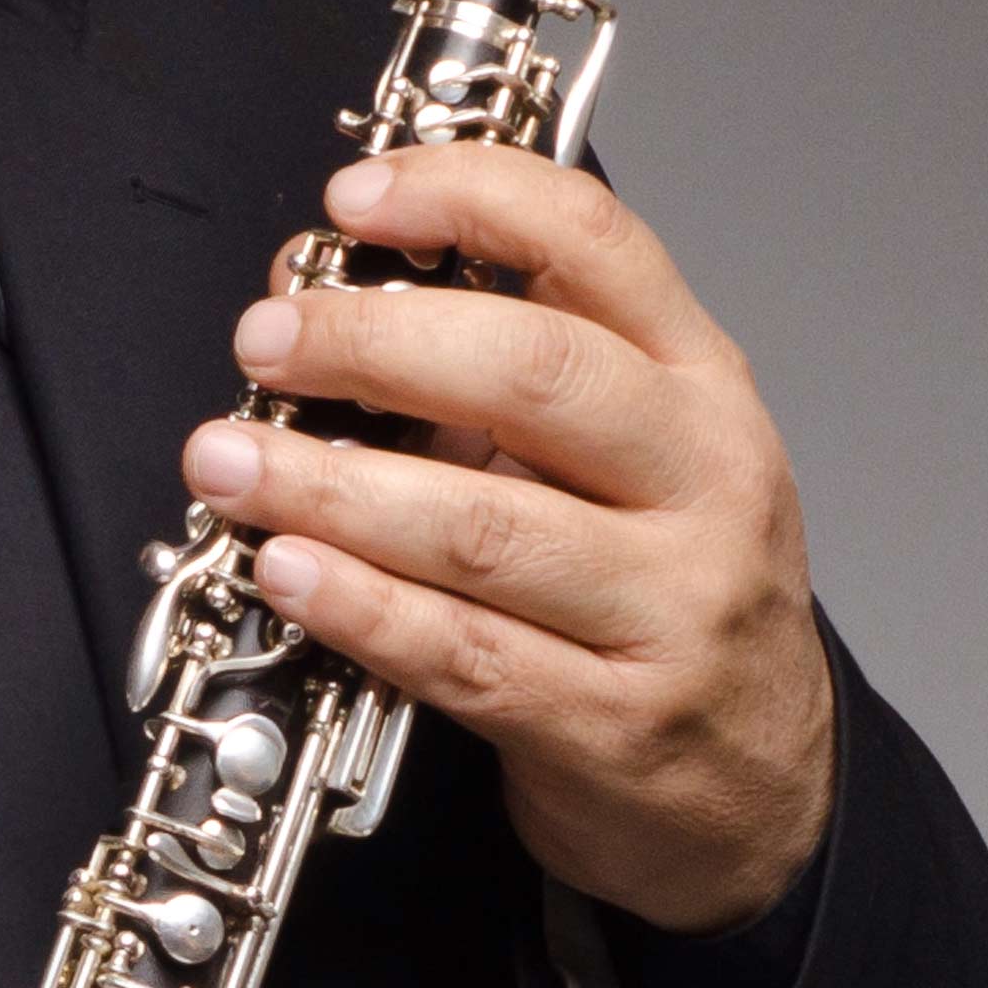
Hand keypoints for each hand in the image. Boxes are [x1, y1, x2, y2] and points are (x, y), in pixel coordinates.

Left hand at [181, 144, 834, 932]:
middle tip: (266, 342)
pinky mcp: (612, 723)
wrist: (759, 790)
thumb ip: (528, 381)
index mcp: (703, 385)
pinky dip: (359, 607)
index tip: (355, 199)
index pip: (596, 246)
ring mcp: (669, 609)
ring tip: (228, 462)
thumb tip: (345, 309)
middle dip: (372, 346)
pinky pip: (461, 654)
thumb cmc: (667, 596)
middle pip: (535, 375)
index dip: (468, 198)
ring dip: (329, 488)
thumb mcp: (643, 457)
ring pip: (483, 527)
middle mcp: (703, 483)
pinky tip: (285, 570)